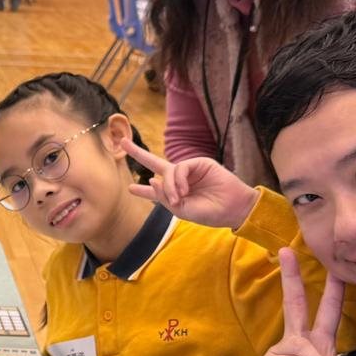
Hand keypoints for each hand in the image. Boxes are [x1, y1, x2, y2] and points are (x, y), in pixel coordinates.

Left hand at [124, 140, 257, 229]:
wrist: (233, 209)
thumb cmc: (210, 213)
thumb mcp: (182, 210)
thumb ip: (165, 197)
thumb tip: (153, 178)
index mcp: (176, 195)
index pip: (156, 191)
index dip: (143, 191)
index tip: (130, 189)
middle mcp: (180, 181)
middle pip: (155, 164)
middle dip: (138, 154)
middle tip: (122, 142)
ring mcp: (189, 171)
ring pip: (167, 171)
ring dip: (170, 186)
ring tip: (179, 199)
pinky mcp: (199, 163)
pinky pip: (180, 168)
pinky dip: (178, 180)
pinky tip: (184, 191)